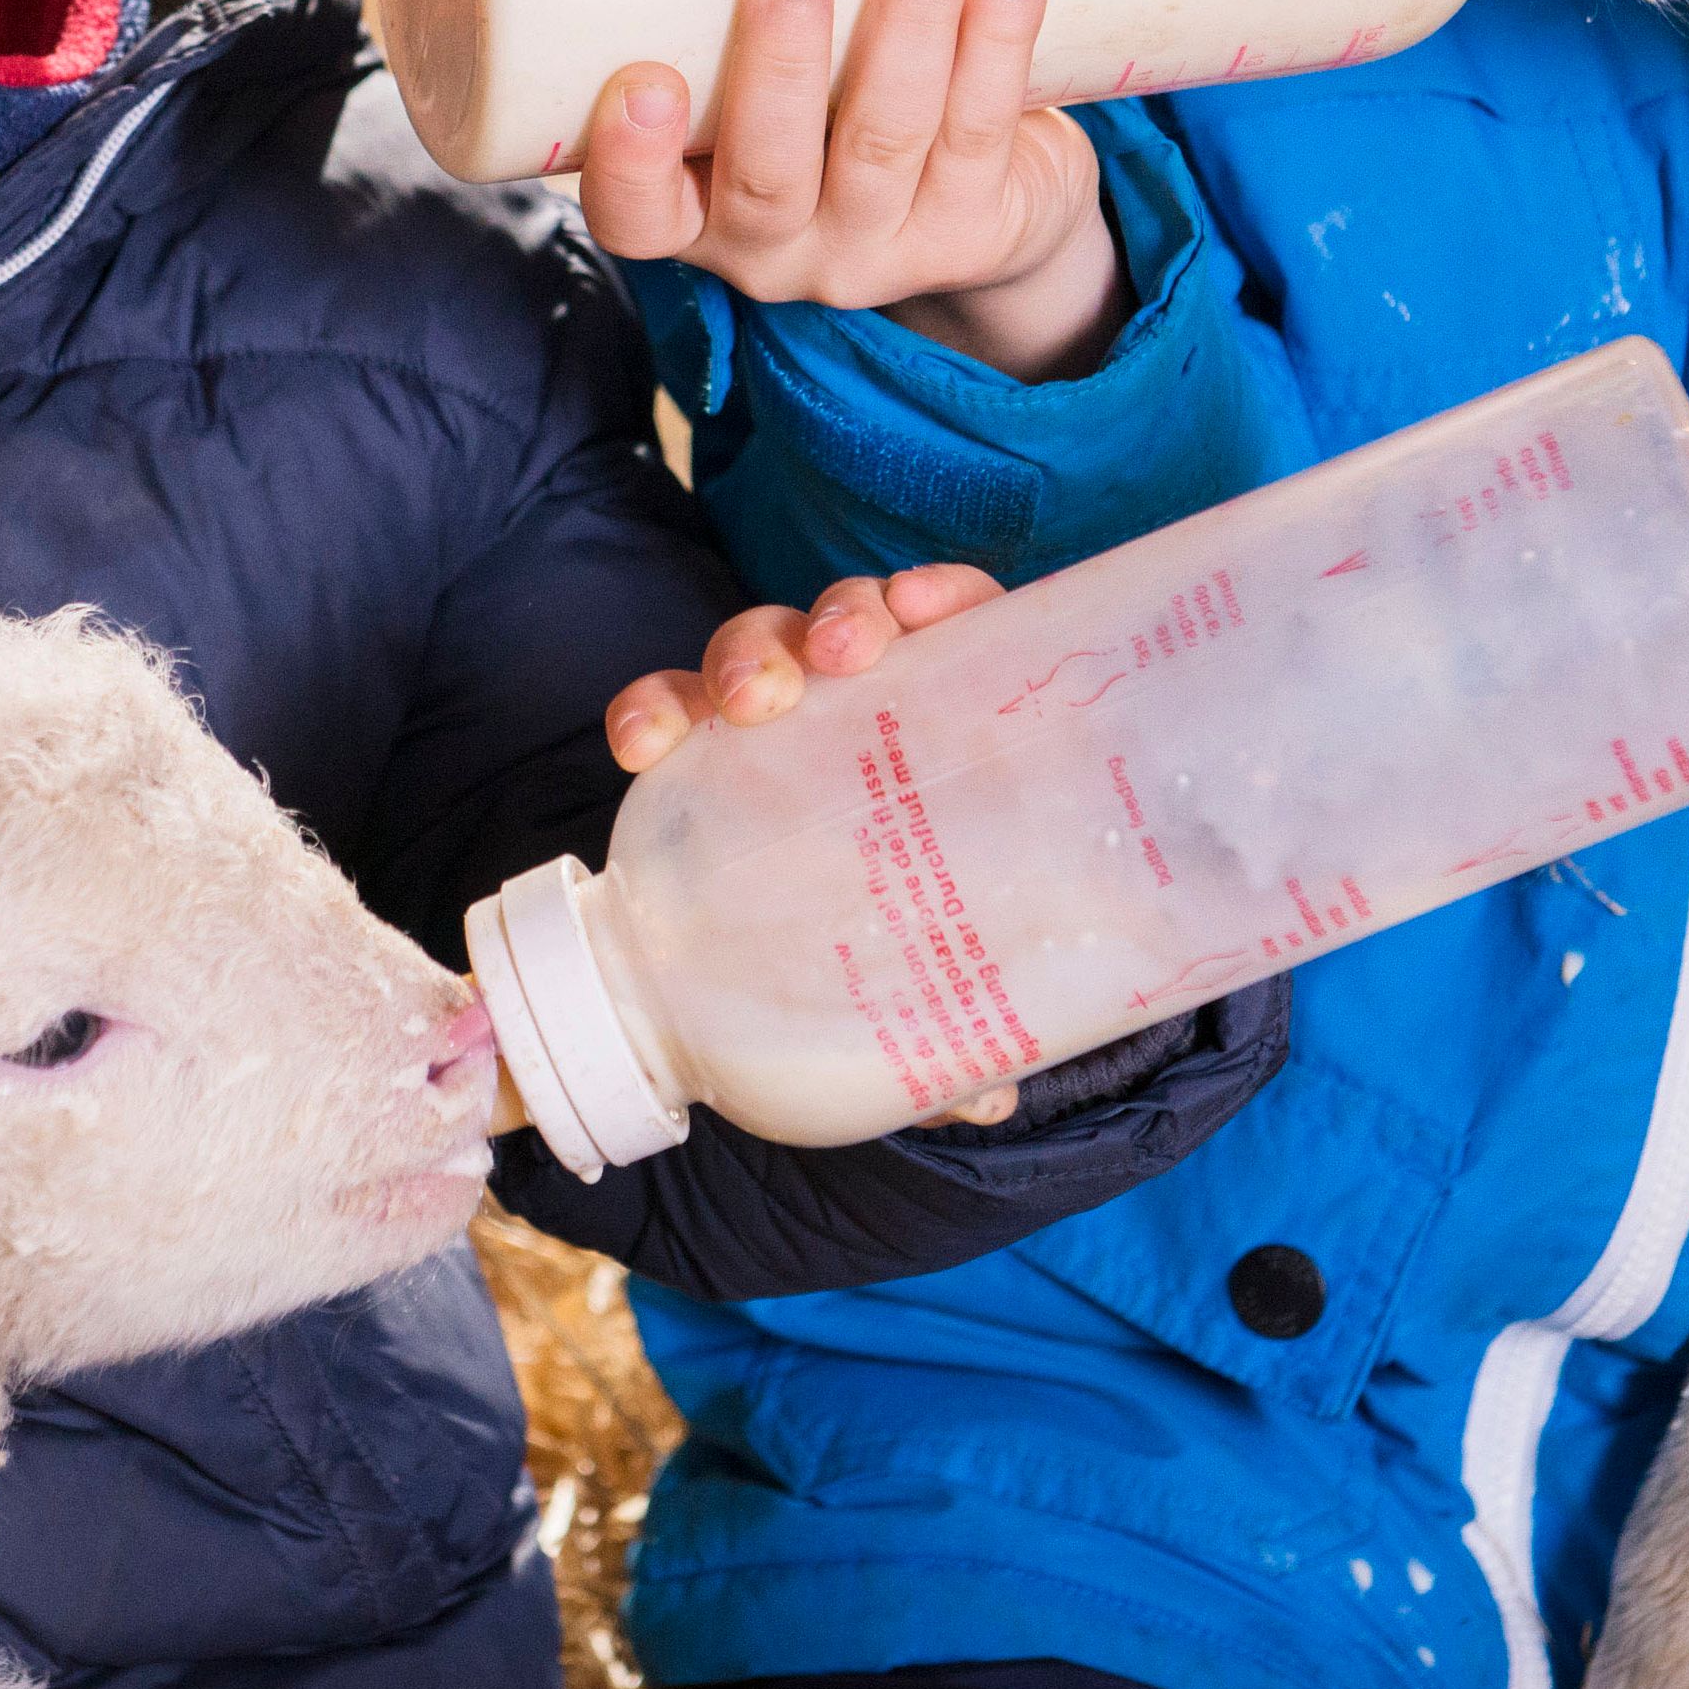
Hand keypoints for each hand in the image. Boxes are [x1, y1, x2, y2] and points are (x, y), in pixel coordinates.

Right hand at [573, 0, 1125, 382]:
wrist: (977, 208)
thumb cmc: (825, 102)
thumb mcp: (754, 73)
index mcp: (693, 212)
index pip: (636, 216)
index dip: (631, 162)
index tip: (643, 79)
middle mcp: (777, 247)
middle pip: (770, 173)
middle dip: (781, 60)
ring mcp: (882, 245)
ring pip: (890, 137)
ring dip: (908, 20)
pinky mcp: (977, 225)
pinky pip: (985, 125)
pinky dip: (999, 32)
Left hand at [601, 564, 1022, 1124]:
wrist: (1047, 864)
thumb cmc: (931, 931)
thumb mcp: (905, 995)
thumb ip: (926, 1047)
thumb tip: (982, 1098)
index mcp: (753, 784)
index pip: (679, 728)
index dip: (650, 714)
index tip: (641, 743)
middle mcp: (808, 714)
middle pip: (751, 658)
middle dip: (743, 661)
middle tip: (763, 702)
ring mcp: (888, 672)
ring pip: (832, 618)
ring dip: (831, 616)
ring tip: (851, 649)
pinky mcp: (973, 645)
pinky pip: (945, 600)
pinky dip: (934, 590)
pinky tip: (943, 605)